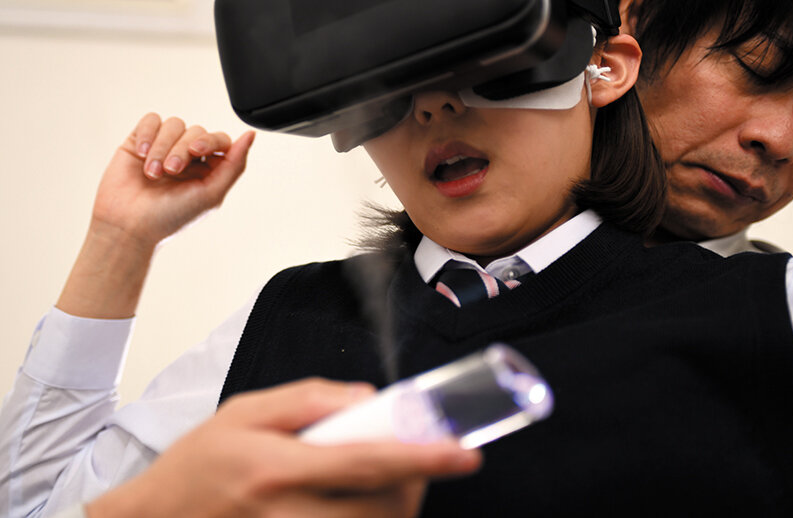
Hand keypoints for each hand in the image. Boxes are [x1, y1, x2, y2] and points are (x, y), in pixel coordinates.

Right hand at [56, 114, 254, 317]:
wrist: (128, 225)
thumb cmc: (170, 217)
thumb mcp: (211, 195)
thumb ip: (235, 165)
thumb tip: (250, 135)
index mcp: (209, 170)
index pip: (220, 140)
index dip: (211, 141)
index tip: (197, 152)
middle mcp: (188, 157)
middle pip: (196, 131)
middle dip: (183, 149)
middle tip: (172, 170)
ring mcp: (164, 148)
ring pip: (174, 125)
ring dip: (163, 147)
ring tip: (153, 172)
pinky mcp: (140, 142)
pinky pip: (152, 120)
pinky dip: (148, 134)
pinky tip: (142, 155)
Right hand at [86, 379, 481, 517]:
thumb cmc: (199, 464)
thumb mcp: (244, 411)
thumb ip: (308, 398)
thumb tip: (367, 398)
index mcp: (276, 469)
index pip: (364, 463)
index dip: (421, 459)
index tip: (464, 453)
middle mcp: (285, 516)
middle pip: (381, 512)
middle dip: (415, 486)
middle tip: (419, 461)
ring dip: (396, 508)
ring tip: (388, 482)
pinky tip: (360, 503)